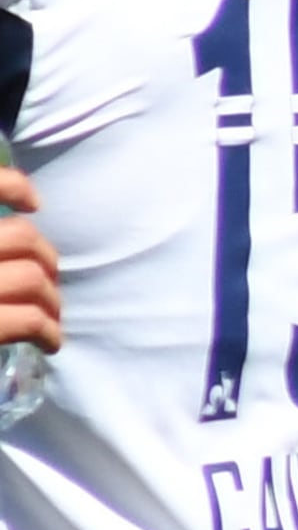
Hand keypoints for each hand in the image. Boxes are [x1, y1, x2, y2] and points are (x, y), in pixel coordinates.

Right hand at [0, 164, 60, 354]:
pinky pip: (30, 321)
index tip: (33, 204)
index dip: (13, 186)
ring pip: (34, 278)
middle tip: (46, 280)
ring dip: (52, 300)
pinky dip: (49, 332)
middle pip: (23, 238)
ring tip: (49, 316)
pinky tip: (48, 343)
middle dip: (46, 260)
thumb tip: (15, 227)